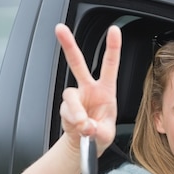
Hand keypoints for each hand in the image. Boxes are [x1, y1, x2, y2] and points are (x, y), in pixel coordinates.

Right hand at [55, 23, 121, 155]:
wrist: (85, 144)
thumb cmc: (99, 133)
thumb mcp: (106, 134)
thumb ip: (98, 130)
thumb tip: (86, 125)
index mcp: (106, 89)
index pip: (110, 65)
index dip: (112, 47)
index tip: (114, 30)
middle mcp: (88, 89)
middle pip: (77, 63)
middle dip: (68, 45)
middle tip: (60, 29)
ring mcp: (75, 97)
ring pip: (69, 96)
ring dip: (75, 111)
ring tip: (83, 125)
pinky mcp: (65, 107)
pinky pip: (66, 112)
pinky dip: (72, 121)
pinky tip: (78, 128)